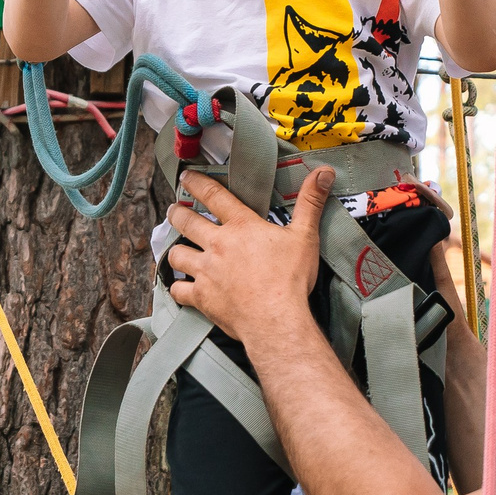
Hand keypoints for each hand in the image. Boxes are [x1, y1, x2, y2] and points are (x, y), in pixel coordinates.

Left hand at [165, 165, 333, 345]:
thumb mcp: (305, 236)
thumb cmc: (289, 280)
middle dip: (177, 213)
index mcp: (241, 227)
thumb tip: (322, 174)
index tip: (187, 177)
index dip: (198, 183)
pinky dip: (178, 289)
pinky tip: (181, 288)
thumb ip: (310, 203)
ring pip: (177, 254)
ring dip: (176, 250)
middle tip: (173, 210)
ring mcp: (206, 272)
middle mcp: (218, 245)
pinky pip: (179, 291)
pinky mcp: (202, 297)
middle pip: (186, 221)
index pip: (214, 195)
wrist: (275, 319)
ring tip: (177, 249)